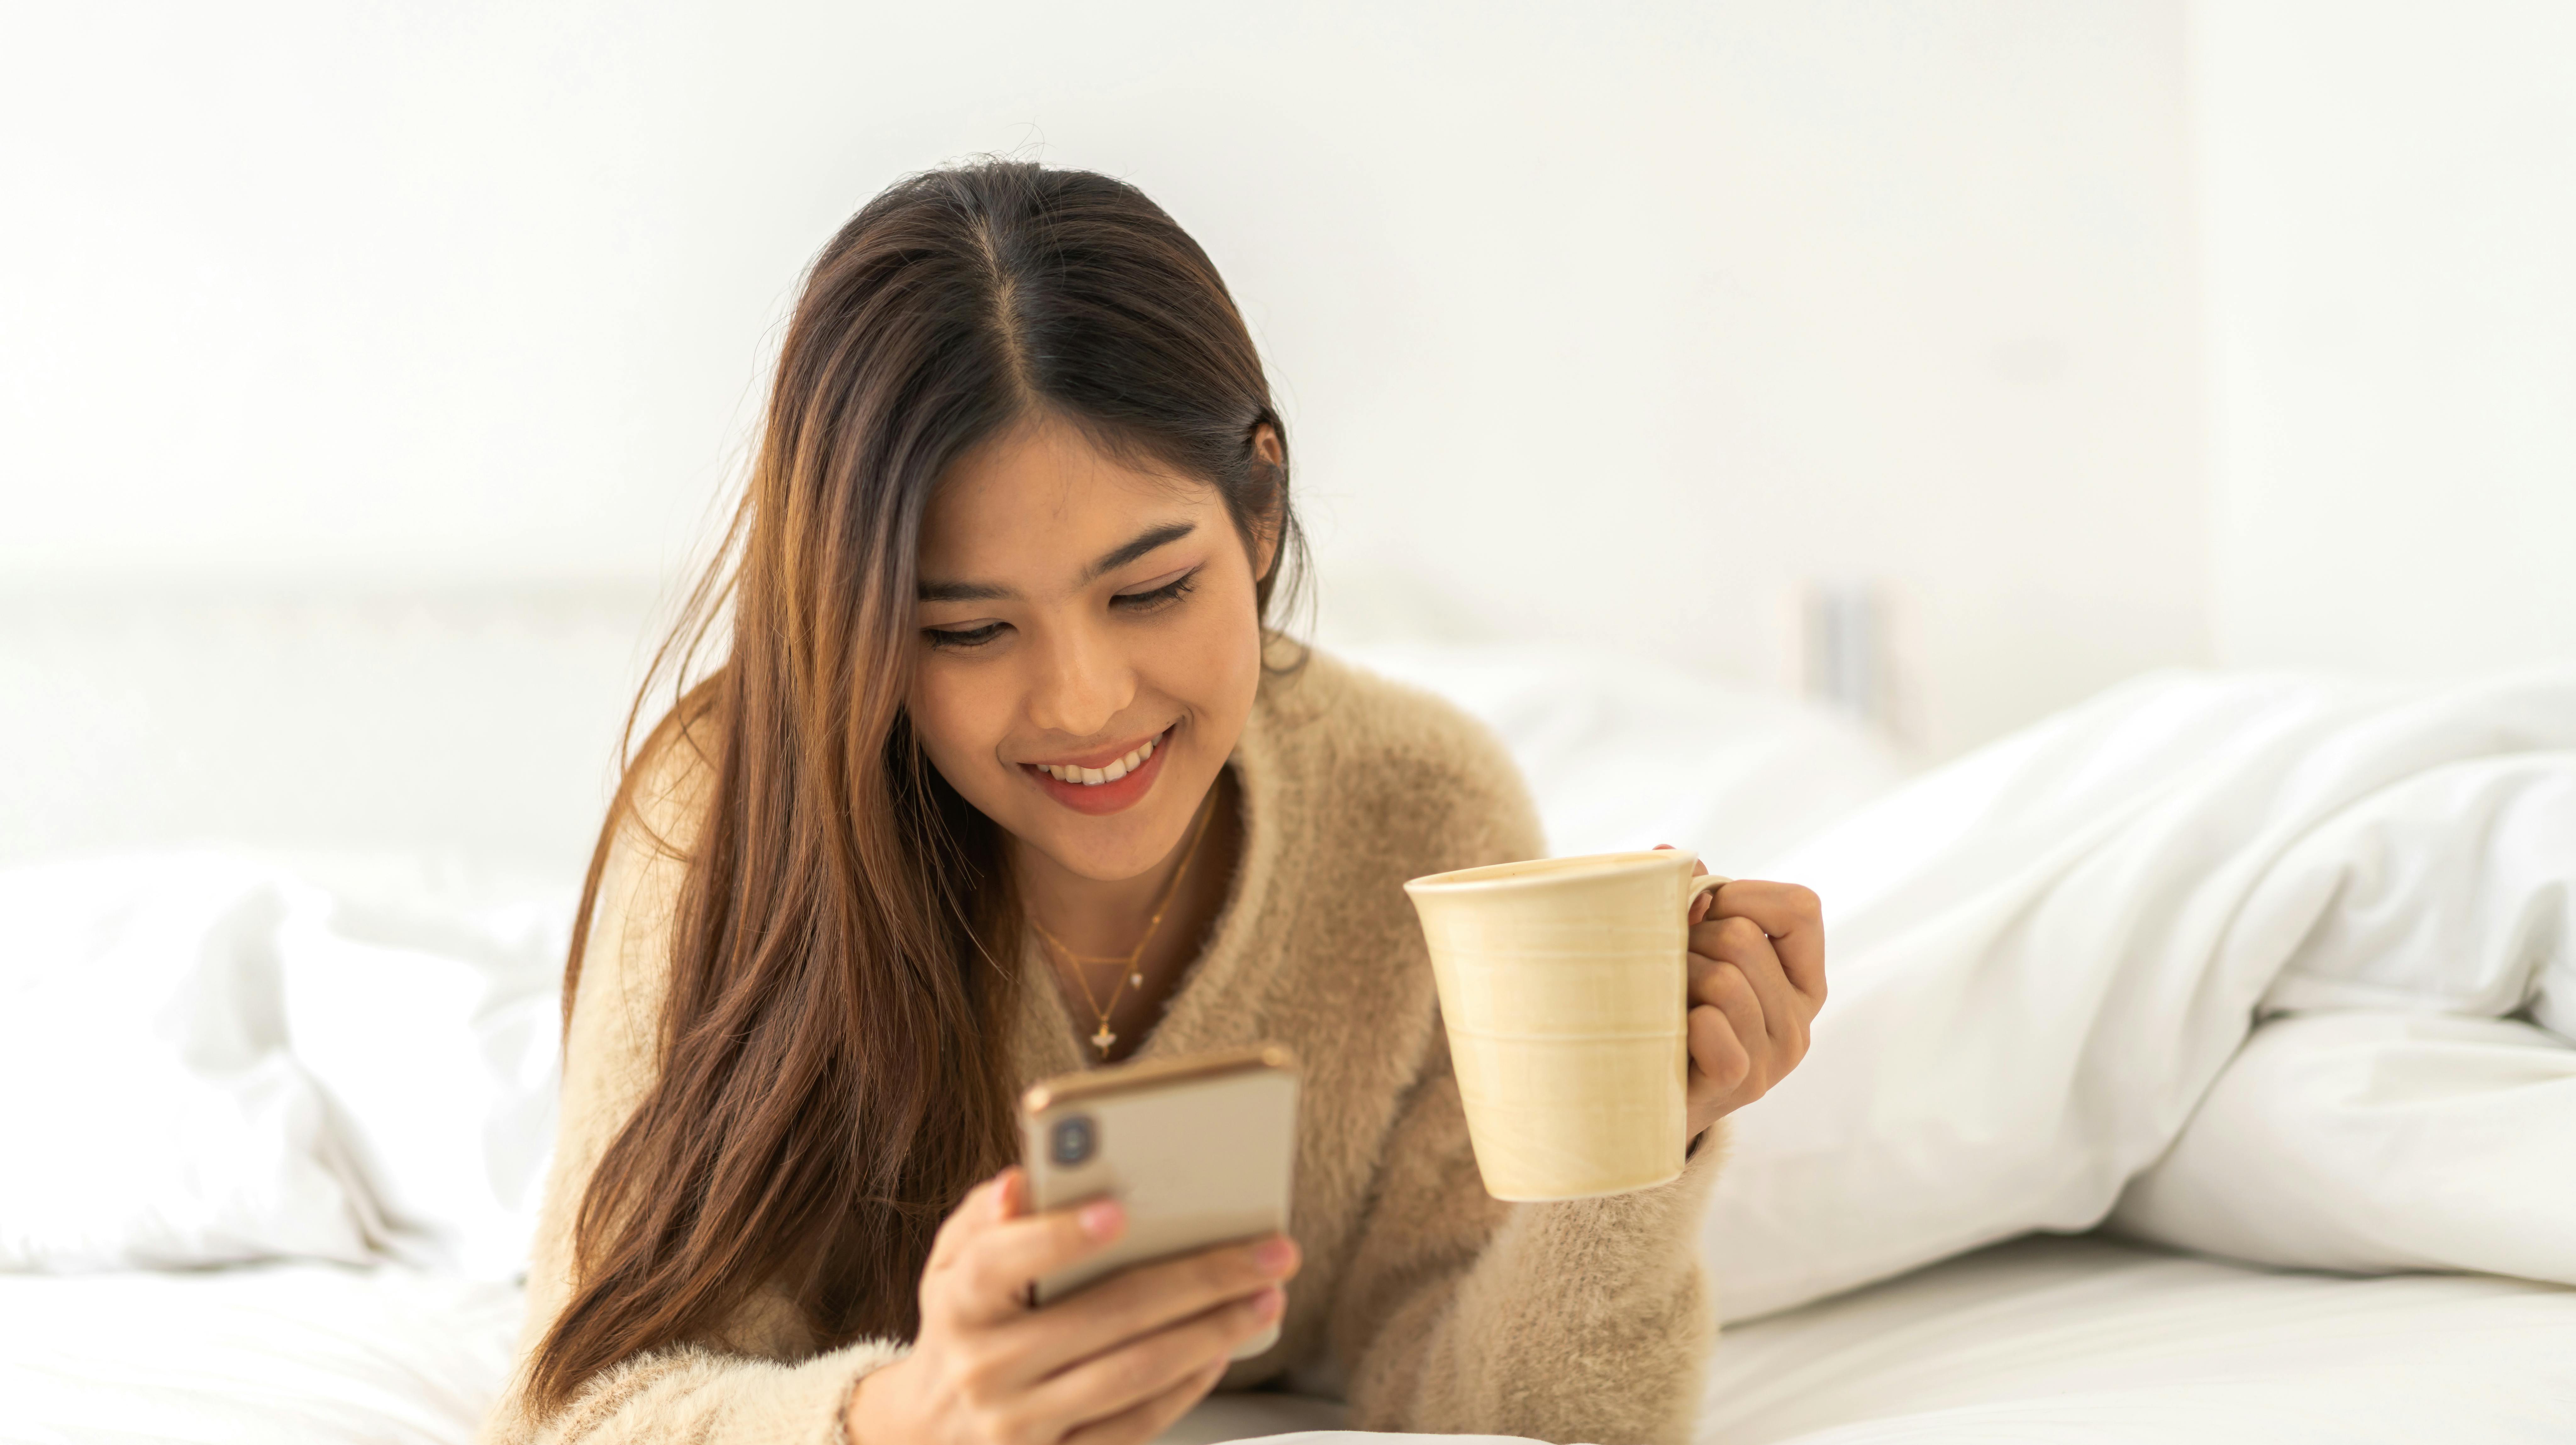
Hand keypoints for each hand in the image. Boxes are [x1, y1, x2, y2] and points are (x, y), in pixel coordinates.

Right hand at [846, 1167, 1299, 1444]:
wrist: (930, 1434)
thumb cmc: (963, 1325)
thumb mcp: (951, 1267)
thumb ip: (985, 1219)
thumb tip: (1019, 1181)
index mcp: (960, 1305)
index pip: (1001, 1262)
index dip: (1058, 1236)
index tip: (1119, 1210)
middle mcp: (987, 1368)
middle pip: (1106, 1316)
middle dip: (1199, 1278)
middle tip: (1269, 1251)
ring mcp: (1022, 1425)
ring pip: (1134, 1373)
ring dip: (1213, 1332)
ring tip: (1266, 1297)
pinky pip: (1135, 1426)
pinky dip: (1188, 1385)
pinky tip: (1223, 1349)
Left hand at [1658, 848, 1826, 1140]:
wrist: (1637, 1100)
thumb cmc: (1665, 1012)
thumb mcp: (1688, 951)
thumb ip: (1693, 900)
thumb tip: (1670, 856)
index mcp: (1802, 981)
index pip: (1800, 907)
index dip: (1740, 894)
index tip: (1701, 914)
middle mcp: (1800, 1020)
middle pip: (1745, 938)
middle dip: (1690, 939)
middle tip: (1667, 966)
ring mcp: (1776, 1058)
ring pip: (1725, 978)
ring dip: (1677, 977)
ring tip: (1662, 998)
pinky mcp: (1743, 1083)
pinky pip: (1713, 1025)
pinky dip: (1680, 1019)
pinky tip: (1668, 1032)